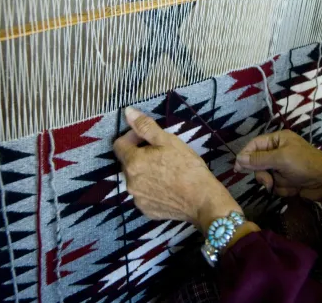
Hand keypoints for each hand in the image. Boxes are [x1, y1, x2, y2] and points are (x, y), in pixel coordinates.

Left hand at [114, 107, 241, 232]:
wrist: (202, 199)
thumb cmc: (187, 166)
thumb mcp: (168, 141)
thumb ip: (145, 126)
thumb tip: (127, 112)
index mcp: (133, 162)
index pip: (119, 144)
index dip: (132, 136)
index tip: (147, 137)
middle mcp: (129, 182)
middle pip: (127, 162)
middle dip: (140, 154)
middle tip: (161, 153)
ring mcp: (137, 198)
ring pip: (135, 178)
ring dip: (145, 171)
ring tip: (166, 170)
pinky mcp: (146, 210)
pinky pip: (143, 194)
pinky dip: (151, 188)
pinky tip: (167, 186)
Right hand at [234, 130, 321, 200]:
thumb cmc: (306, 165)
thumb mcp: (281, 159)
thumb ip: (259, 159)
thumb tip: (238, 158)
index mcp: (277, 140)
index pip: (254, 145)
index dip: (245, 155)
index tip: (237, 168)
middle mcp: (278, 151)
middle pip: (257, 162)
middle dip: (262, 173)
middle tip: (268, 181)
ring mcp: (283, 166)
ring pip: (266, 176)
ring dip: (274, 182)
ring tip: (284, 184)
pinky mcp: (288, 179)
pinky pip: (276, 185)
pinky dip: (283, 188)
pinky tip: (293, 188)